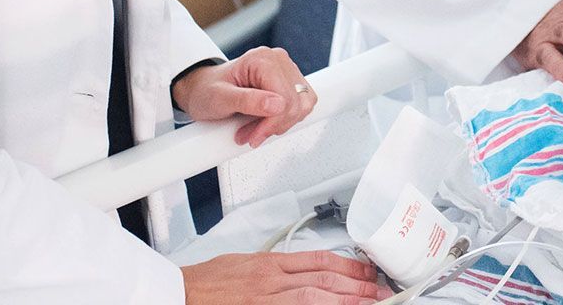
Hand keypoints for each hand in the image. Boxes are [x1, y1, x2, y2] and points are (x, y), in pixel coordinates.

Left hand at [172, 47, 317, 147]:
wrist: (202, 90)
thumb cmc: (207, 90)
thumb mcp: (220, 98)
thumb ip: (248, 101)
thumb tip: (277, 105)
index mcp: (263, 59)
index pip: (285, 98)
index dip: (272, 123)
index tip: (255, 136)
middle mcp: (278, 61)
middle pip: (297, 102)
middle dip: (274, 125)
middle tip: (252, 135)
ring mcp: (286, 70)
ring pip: (303, 104)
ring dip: (281, 124)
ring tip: (257, 129)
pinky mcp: (289, 82)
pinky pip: (302, 104)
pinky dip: (287, 119)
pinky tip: (268, 122)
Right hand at [182, 250, 384, 303]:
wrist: (181, 292)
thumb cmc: (208, 281)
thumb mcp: (247, 261)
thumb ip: (276, 266)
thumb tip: (303, 269)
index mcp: (271, 263)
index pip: (321, 260)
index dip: (350, 267)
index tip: (369, 272)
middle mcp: (271, 280)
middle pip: (324, 280)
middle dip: (357, 287)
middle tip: (381, 293)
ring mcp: (266, 299)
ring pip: (314, 297)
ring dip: (346, 301)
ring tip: (370, 304)